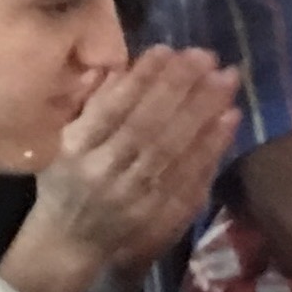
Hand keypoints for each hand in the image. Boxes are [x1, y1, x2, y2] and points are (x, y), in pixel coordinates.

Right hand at [37, 46, 238, 284]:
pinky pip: (189, 179)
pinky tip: (229, 120)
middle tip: (208, 56)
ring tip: (226, 80)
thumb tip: (120, 63)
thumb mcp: (62, 137)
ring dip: (203, 112)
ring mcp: (133, 198)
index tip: (168, 49)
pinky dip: (211, 149)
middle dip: (180, 88)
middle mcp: (103, 172)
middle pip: (148, 126)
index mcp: (74, 149)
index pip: (112, 109)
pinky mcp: (157, 216)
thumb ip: (88, 101)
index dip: (142, 79)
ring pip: (172, 151)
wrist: (69, 242)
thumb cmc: (65, 178)